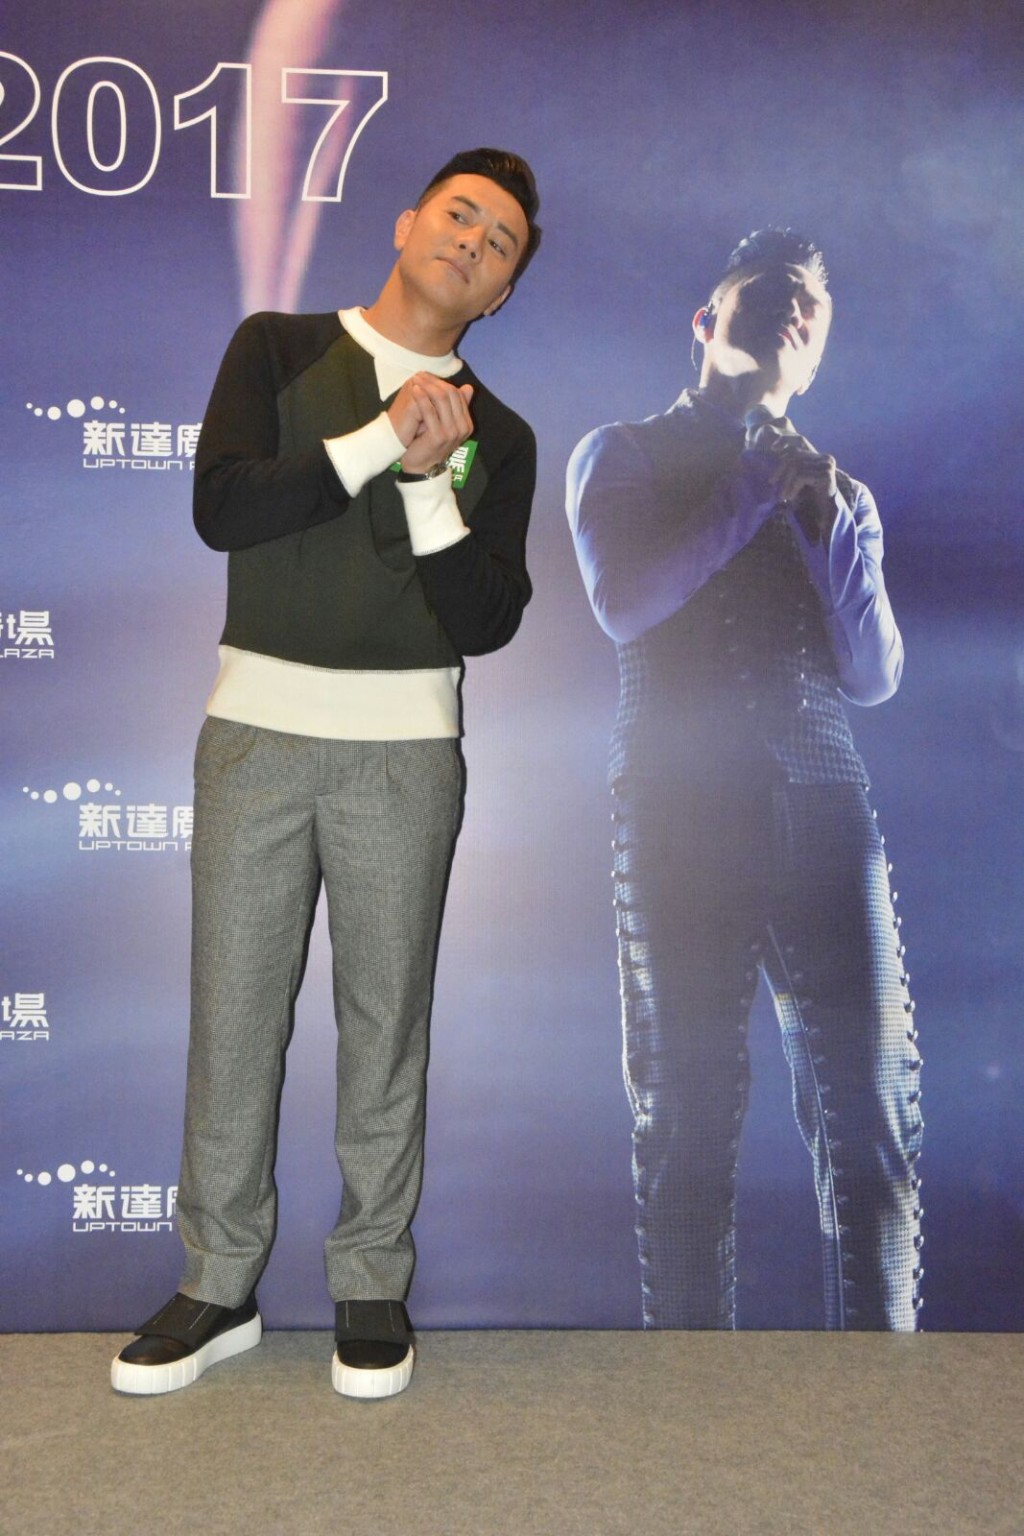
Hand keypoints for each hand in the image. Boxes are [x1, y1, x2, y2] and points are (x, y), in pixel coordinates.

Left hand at [388, 373, 473, 474]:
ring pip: (442, 399)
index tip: (427, 375)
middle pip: (451, 394)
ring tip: (416, 379)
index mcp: (466, 424)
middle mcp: (463, 428)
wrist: (421, 466)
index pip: (458, 395)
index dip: (442, 382)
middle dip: (434, 381)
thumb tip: (468, 387)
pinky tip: (414, 390)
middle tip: (420, 374)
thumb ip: (454, 406)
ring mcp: (452, 432)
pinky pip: (430, 410)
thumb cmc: (430, 442)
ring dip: (427, 386)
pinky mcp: (439, 435)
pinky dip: (421, 398)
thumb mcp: (445, 422)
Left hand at [748, 421, 837, 539]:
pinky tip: (790, 497)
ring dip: (786, 482)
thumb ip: (791, 466)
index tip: (772, 449)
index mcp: (819, 456)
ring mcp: (827, 466)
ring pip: (796, 466)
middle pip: (795, 455)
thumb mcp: (798, 479)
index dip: (785, 441)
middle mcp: (825, 458)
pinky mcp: (826, 475)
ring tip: (782, 496)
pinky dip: (792, 487)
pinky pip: (801, 476)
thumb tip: (773, 451)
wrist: (826, 513)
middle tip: (772, 482)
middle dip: (780, 469)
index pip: (800, 441)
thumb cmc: (810, 497)